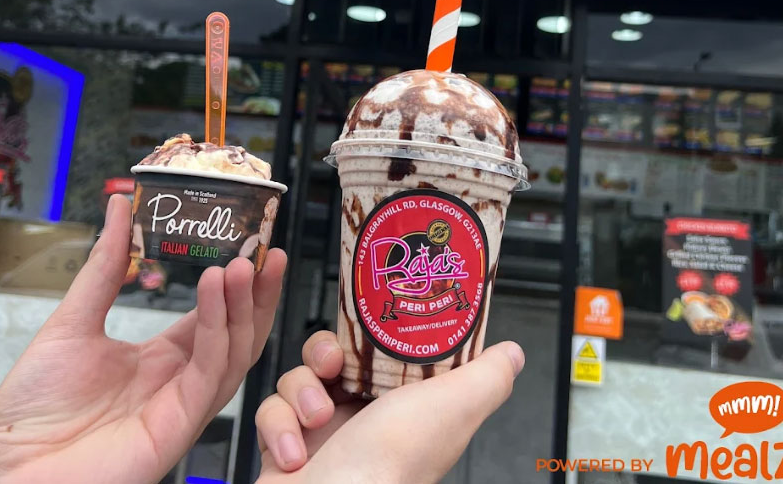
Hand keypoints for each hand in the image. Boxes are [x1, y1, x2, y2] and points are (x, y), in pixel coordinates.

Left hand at [0, 195, 286, 483]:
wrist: (5, 465)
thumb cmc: (33, 404)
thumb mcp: (75, 318)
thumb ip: (106, 265)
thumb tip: (121, 207)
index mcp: (161, 359)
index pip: (215, 316)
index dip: (236, 284)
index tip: (251, 245)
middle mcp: (180, 381)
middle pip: (237, 333)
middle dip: (257, 293)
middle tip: (268, 251)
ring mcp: (182, 405)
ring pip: (234, 352)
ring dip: (243, 306)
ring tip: (244, 264)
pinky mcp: (178, 426)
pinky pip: (210, 372)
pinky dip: (218, 329)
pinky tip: (218, 291)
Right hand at [255, 330, 523, 482]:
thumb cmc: (392, 463)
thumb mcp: (453, 408)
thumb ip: (486, 378)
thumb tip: (513, 353)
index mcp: (401, 407)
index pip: (381, 353)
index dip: (370, 333)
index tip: (365, 320)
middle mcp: (360, 419)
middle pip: (332, 357)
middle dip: (324, 355)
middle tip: (331, 365)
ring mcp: (319, 435)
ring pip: (298, 378)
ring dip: (301, 393)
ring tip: (316, 418)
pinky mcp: (282, 449)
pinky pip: (269, 411)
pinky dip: (277, 428)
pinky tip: (294, 453)